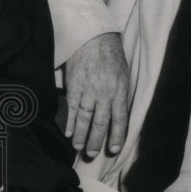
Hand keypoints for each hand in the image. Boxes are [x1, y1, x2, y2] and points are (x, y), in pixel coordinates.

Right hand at [64, 32, 128, 156]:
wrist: (94, 37)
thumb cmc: (111, 56)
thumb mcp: (123, 75)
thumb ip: (121, 95)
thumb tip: (118, 112)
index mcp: (120, 92)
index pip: (120, 120)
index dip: (116, 136)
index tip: (113, 149)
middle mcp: (104, 95)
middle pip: (100, 123)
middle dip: (96, 141)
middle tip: (92, 154)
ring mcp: (88, 91)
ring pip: (84, 119)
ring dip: (80, 135)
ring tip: (77, 147)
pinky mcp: (74, 86)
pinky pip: (71, 108)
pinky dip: (68, 121)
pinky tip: (66, 132)